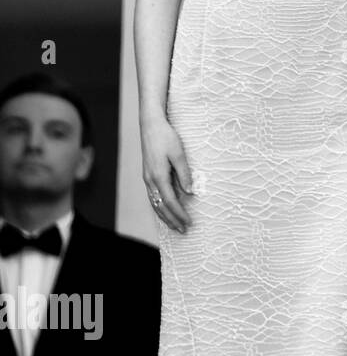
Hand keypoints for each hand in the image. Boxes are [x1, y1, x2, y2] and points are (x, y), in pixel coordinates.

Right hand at [141, 112, 192, 231]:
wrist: (151, 125)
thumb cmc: (166, 137)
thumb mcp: (178, 154)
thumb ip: (184, 174)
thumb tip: (190, 192)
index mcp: (158, 176)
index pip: (170, 201)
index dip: (179, 214)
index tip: (189, 223)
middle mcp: (150, 180)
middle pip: (160, 206)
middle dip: (172, 220)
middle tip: (184, 231)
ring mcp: (147, 178)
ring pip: (154, 203)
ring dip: (165, 216)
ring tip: (175, 226)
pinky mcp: (147, 175)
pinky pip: (152, 196)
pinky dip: (159, 207)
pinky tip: (164, 211)